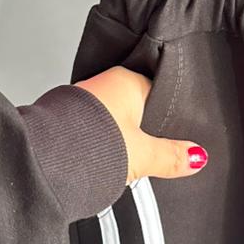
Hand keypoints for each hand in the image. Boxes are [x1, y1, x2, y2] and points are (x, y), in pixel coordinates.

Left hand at [75, 66, 207, 183]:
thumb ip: (172, 156)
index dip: (170, 116)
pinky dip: (102, 146)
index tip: (179, 135)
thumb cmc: (94, 146)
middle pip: (135, 108)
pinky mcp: (66, 122)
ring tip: (131, 163)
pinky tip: (108, 163)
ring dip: (120, 140)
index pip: (159, 93)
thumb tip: (196, 157)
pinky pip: (94, 132)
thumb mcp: (145, 155)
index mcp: (127, 81)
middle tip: (157, 154)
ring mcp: (83, 103)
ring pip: (113, 121)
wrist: (47, 162)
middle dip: (144, 131)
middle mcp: (103, 85)